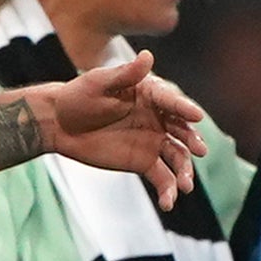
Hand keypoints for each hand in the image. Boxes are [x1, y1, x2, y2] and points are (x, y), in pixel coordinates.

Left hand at [35, 53, 206, 204]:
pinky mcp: (144, 162)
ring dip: (184, 171)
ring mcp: (153, 141)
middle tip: (200, 151)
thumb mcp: (99, 83)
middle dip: (192, 141)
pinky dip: (168, 190)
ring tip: (185, 186)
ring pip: (177, 157)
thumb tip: (147, 56)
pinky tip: (168, 204)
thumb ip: (125, 74)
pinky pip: (162, 177)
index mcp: (150, 94)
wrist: (60, 124)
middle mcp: (158, 117)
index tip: (196, 116)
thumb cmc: (78, 96)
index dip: (184, 108)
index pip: (171, 101)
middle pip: (181, 130)